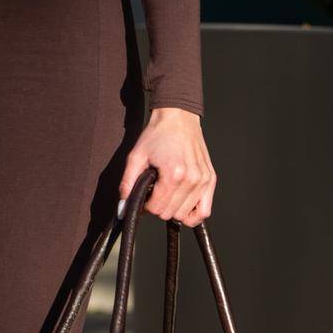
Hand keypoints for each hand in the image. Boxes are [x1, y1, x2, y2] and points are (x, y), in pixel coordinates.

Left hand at [119, 108, 215, 226]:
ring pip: (185, 215)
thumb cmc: (158, 134)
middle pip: (171, 213)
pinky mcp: (210, 179)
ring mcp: (203, 180)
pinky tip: (183, 205)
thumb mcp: (136, 156)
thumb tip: (122, 209)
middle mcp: (191, 179)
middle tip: (156, 191)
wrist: (178, 117)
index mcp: (174, 174)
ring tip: (168, 193)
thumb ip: (127, 184)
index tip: (146, 195)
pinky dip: (193, 214)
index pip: (158, 209)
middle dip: (159, 207)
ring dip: (173, 209)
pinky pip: (205, 211)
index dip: (147, 205)